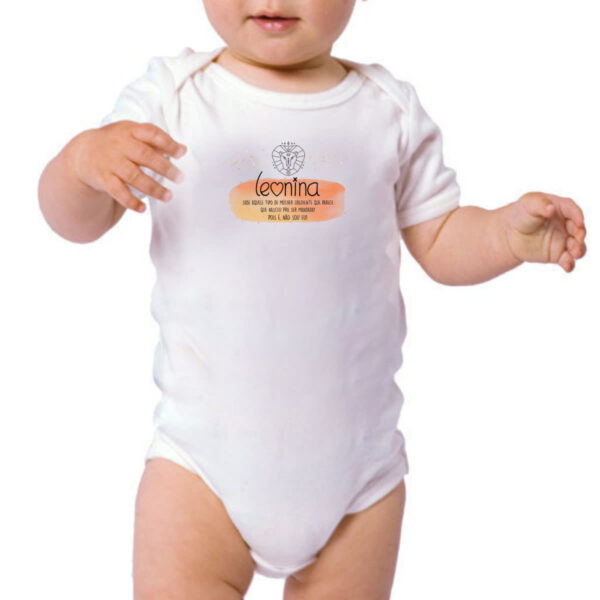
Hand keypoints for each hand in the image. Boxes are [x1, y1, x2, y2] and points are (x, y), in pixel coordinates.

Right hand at [70, 121, 186, 212]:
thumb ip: (155, 141)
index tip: (182, 153)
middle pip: (145, 156)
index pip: (151, 133)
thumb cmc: (118, 143)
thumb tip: (183, 150)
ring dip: (153, 188)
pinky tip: (143, 209)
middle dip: (165, 168)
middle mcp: (119, 145)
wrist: (84, 153)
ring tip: (168, 196)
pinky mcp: (103, 179)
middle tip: (180, 178)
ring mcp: (110, 162)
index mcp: (130, 131)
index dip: (167, 143)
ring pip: (134, 176)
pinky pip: (118, 192)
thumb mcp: (132, 134)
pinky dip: (131, 201)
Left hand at [504, 191, 586, 271]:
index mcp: (562, 208)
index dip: (578, 216)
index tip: (579, 222)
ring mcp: (564, 240)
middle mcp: (567, 225)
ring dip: (578, 250)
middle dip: (580, 235)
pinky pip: (567, 260)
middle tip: (577, 240)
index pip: (573, 211)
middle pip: (578, 230)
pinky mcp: (558, 255)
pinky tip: (567, 266)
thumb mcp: (528, 204)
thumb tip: (551, 208)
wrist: (511, 234)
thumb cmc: (522, 213)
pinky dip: (569, 264)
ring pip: (577, 246)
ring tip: (574, 254)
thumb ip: (540, 204)